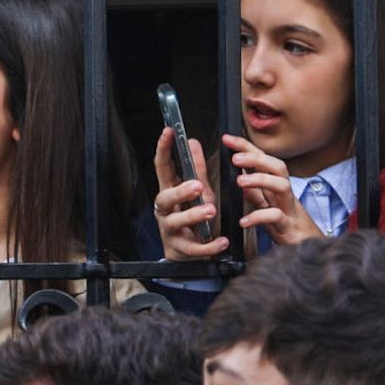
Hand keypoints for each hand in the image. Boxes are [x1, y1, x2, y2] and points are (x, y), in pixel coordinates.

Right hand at [151, 127, 226, 260]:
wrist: (186, 253)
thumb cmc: (191, 218)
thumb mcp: (197, 191)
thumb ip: (195, 168)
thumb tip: (192, 141)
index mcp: (168, 191)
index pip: (162, 167)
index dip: (163, 149)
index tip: (168, 131)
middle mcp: (165, 210)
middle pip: (165, 198)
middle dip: (180, 191)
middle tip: (198, 185)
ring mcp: (170, 230)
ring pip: (176, 222)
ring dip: (193, 215)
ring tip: (210, 210)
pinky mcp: (180, 249)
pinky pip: (193, 248)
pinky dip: (208, 246)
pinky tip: (222, 241)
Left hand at [223, 134, 324, 246]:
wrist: (310, 249)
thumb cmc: (288, 227)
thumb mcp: (268, 208)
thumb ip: (256, 195)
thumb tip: (240, 178)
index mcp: (277, 188)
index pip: (264, 161)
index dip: (246, 147)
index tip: (228, 139)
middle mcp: (285, 195)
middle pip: (278, 167)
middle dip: (256, 158)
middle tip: (235, 158)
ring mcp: (289, 210)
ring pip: (282, 186)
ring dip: (261, 180)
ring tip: (240, 182)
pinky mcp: (289, 228)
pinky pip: (276, 217)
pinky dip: (259, 217)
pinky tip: (244, 220)